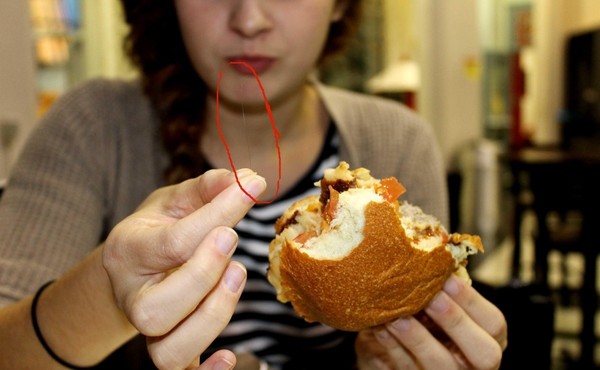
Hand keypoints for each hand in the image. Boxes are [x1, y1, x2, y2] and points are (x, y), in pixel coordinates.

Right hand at [103, 169, 265, 369]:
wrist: (134, 267)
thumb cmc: (158, 229)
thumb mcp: (175, 201)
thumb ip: (208, 189)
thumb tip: (247, 179)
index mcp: (128, 251)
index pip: (173, 242)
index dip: (218, 215)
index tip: (252, 189)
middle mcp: (134, 297)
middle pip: (157, 309)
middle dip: (202, 275)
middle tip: (231, 240)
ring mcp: (150, 329)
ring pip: (169, 348)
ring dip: (212, 315)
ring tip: (237, 274)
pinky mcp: (170, 348)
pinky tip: (231, 355)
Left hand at [355, 275, 506, 369]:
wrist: (393, 352)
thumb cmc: (422, 321)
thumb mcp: (438, 305)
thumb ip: (443, 289)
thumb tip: (432, 249)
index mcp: (487, 339)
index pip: (494, 324)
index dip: (472, 301)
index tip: (448, 278)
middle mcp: (473, 364)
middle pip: (484, 353)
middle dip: (455, 321)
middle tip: (430, 298)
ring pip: (440, 364)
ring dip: (417, 336)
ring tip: (397, 314)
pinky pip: (405, 369)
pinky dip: (392, 347)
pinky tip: (380, 327)